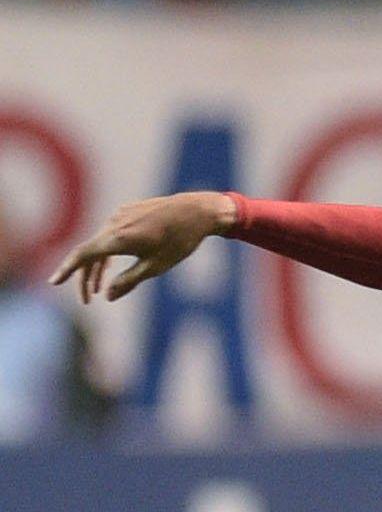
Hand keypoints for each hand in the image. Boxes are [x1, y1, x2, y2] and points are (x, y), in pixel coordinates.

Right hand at [51, 192, 238, 302]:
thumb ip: (129, 281)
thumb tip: (108, 297)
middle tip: (87, 300)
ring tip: (98, 289)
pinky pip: (109, 234)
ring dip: (97, 267)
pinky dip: (106, 252)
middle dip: (85, 277)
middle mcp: (113, 223)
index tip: (54, 283)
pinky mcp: (126, 212)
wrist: (197, 211)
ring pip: (99, 243)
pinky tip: (108, 266)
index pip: (82, 255)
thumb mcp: (156, 266)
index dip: (67, 270)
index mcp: (118, 238)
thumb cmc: (180, 241)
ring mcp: (119, 215)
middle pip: (89, 252)